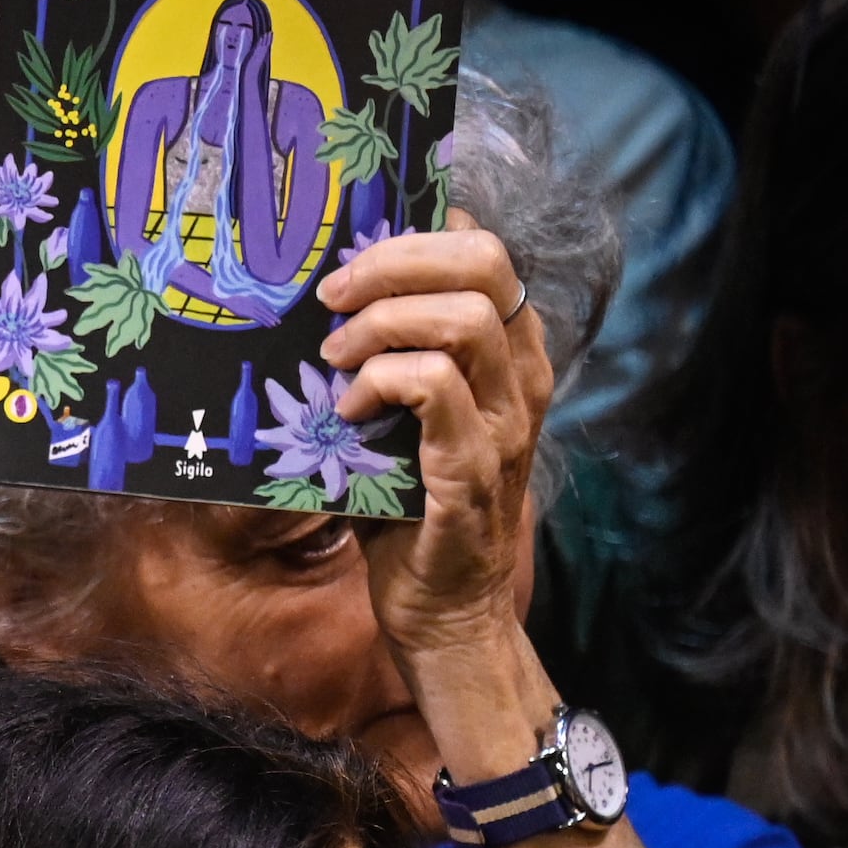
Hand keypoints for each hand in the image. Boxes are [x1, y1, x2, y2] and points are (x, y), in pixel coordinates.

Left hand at [316, 226, 552, 666]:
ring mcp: (505, 424)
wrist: (441, 610)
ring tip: (336, 358)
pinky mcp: (472, 469)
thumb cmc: (409, 510)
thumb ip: (388, 357)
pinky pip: (435, 389)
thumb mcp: (400, 419)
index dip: (420, 236)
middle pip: (487, 264)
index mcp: (510, 358)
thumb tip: (325, 300)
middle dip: (396, 262)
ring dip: (383, 325)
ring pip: (465, 319)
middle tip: (333, 297)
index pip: (489, 253)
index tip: (355, 260)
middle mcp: (521, 380)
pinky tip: (349, 411)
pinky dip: (381, 384)